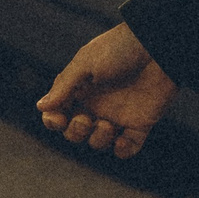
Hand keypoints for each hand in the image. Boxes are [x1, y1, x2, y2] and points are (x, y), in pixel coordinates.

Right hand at [37, 23, 177, 158]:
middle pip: (75, 131)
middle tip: (86, 119)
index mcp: (78, 89)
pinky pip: (128, 147)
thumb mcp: (85, 64)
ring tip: (109, 124)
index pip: (57, 112)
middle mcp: (95, 104)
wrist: (157, 47)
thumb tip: (41, 107)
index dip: (53, 120)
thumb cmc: (118, 49)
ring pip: (98, 141)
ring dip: (99, 139)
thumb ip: (64, 87)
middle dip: (76, 131)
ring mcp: (117, 115)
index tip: (59, 118)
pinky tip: (121, 140)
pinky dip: (123, 150)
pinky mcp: (140, 123)